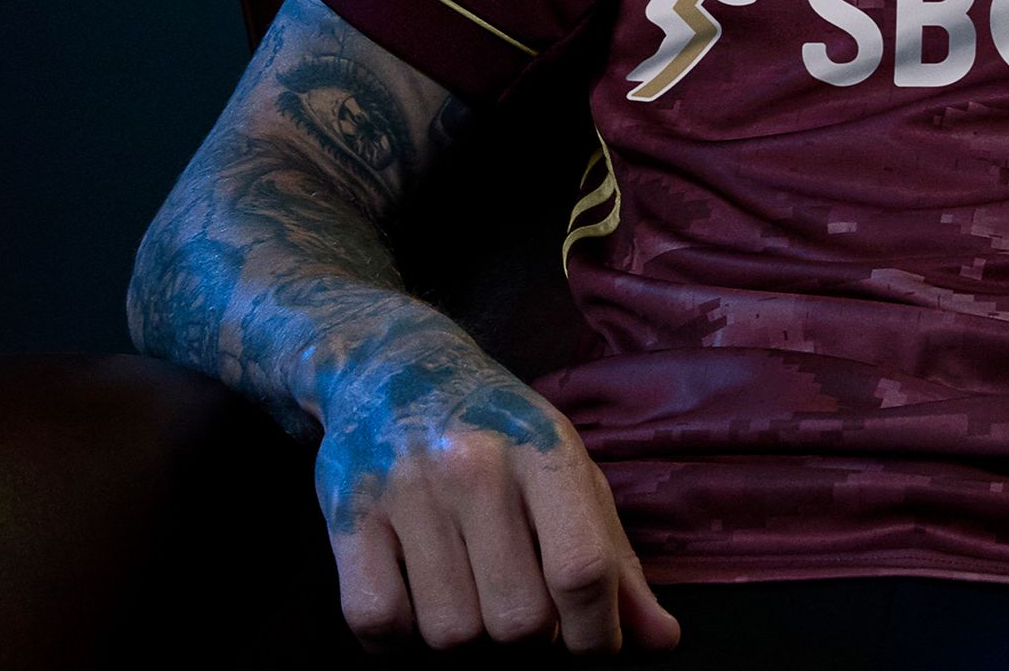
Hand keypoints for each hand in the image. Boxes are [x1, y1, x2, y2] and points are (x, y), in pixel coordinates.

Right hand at [313, 324, 681, 653]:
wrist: (392, 365)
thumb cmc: (497, 430)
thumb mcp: (567, 470)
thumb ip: (614, 558)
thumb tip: (661, 641)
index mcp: (544, 451)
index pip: (583, 569)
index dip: (596, 633)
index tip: (592, 645)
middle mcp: (476, 466)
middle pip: (519, 620)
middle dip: (528, 637)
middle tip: (517, 602)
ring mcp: (407, 489)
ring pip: (450, 633)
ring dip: (464, 636)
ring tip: (466, 592)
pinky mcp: (348, 512)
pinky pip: (377, 622)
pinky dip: (396, 643)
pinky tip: (412, 609)